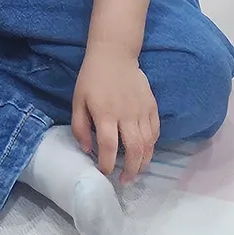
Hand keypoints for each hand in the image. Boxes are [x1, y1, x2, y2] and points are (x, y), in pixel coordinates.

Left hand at [72, 50, 158, 183]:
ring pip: (148, 143)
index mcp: (105, 114)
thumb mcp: (78, 100)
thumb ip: (79, 127)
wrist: (114, 53)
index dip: (107, 165)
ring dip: (143, 162)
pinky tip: (145, 152)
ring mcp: (141, 110)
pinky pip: (155, 131)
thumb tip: (87, 150)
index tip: (103, 173)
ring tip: (136, 172)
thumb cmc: (92, 78)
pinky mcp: (151, 105)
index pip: (109, 147)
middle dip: (130, 170)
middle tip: (124, 181)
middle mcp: (126, 114)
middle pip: (134, 150)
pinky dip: (152, 145)